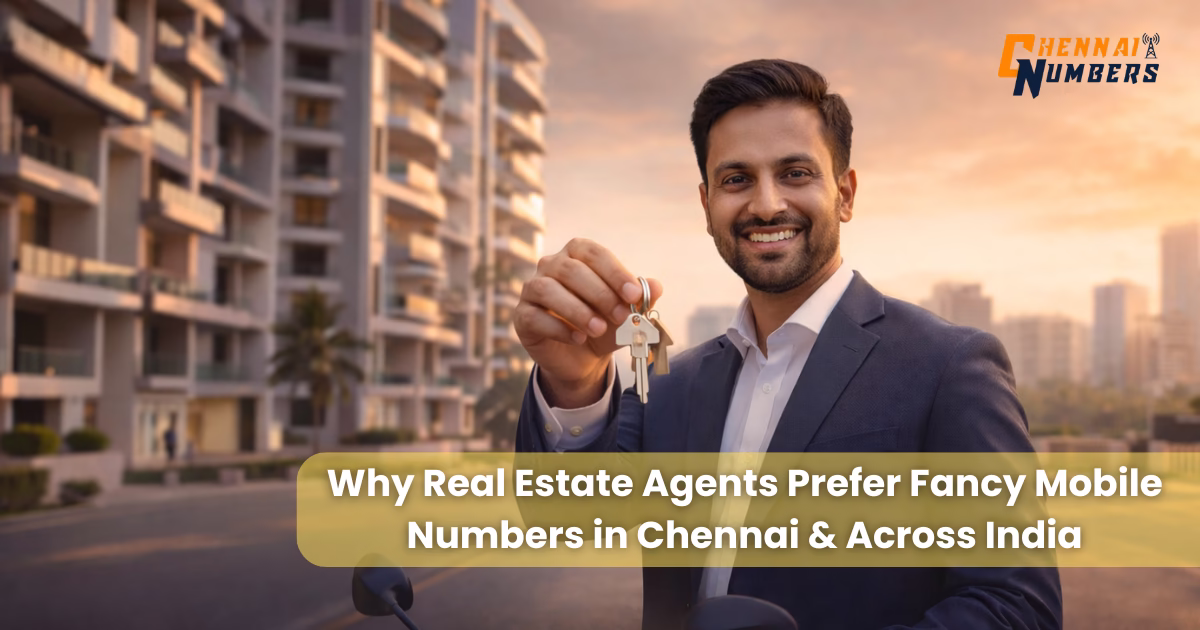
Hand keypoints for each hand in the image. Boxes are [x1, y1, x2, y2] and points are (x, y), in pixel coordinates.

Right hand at [515, 238, 662, 407]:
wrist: (583, 358)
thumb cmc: (605, 324)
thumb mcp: (627, 314)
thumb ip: (641, 299)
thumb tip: (656, 286)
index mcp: (576, 255)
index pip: (592, 253)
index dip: (614, 272)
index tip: (634, 295)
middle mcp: (550, 266)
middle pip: (570, 269)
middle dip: (600, 293)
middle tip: (621, 316)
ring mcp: (532, 290)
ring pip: (547, 289)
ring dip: (577, 310)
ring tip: (599, 329)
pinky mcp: (522, 317)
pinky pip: (534, 316)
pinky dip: (559, 328)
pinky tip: (579, 339)